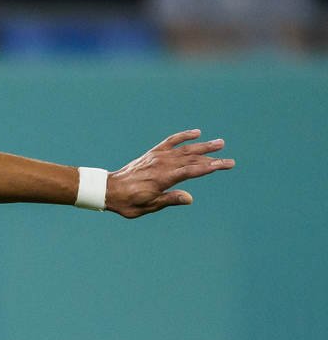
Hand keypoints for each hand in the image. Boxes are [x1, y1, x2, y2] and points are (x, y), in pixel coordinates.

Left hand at [105, 130, 234, 217]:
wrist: (109, 189)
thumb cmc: (128, 202)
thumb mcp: (148, 206)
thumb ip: (169, 200)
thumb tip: (189, 198)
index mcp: (162, 178)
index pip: (191, 171)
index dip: (209, 167)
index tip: (224, 165)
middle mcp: (162, 165)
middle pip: (192, 159)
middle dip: (212, 159)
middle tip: (230, 161)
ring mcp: (157, 157)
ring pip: (184, 149)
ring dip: (203, 146)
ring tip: (220, 143)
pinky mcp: (153, 153)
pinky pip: (170, 142)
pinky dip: (183, 136)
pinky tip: (196, 133)